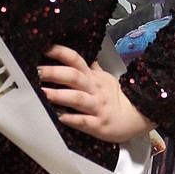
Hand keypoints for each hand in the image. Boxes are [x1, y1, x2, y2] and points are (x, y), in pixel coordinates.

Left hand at [38, 44, 154, 144]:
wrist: (138, 116)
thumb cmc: (114, 96)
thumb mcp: (102, 78)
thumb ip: (88, 67)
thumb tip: (73, 54)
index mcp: (92, 77)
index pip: (75, 60)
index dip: (60, 52)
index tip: (44, 48)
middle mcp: (94, 89)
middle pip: (73, 77)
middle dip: (54, 73)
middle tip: (35, 72)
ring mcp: (97, 107)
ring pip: (77, 98)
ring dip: (59, 95)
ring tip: (42, 93)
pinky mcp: (99, 125)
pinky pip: (84, 121)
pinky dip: (71, 119)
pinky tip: (58, 117)